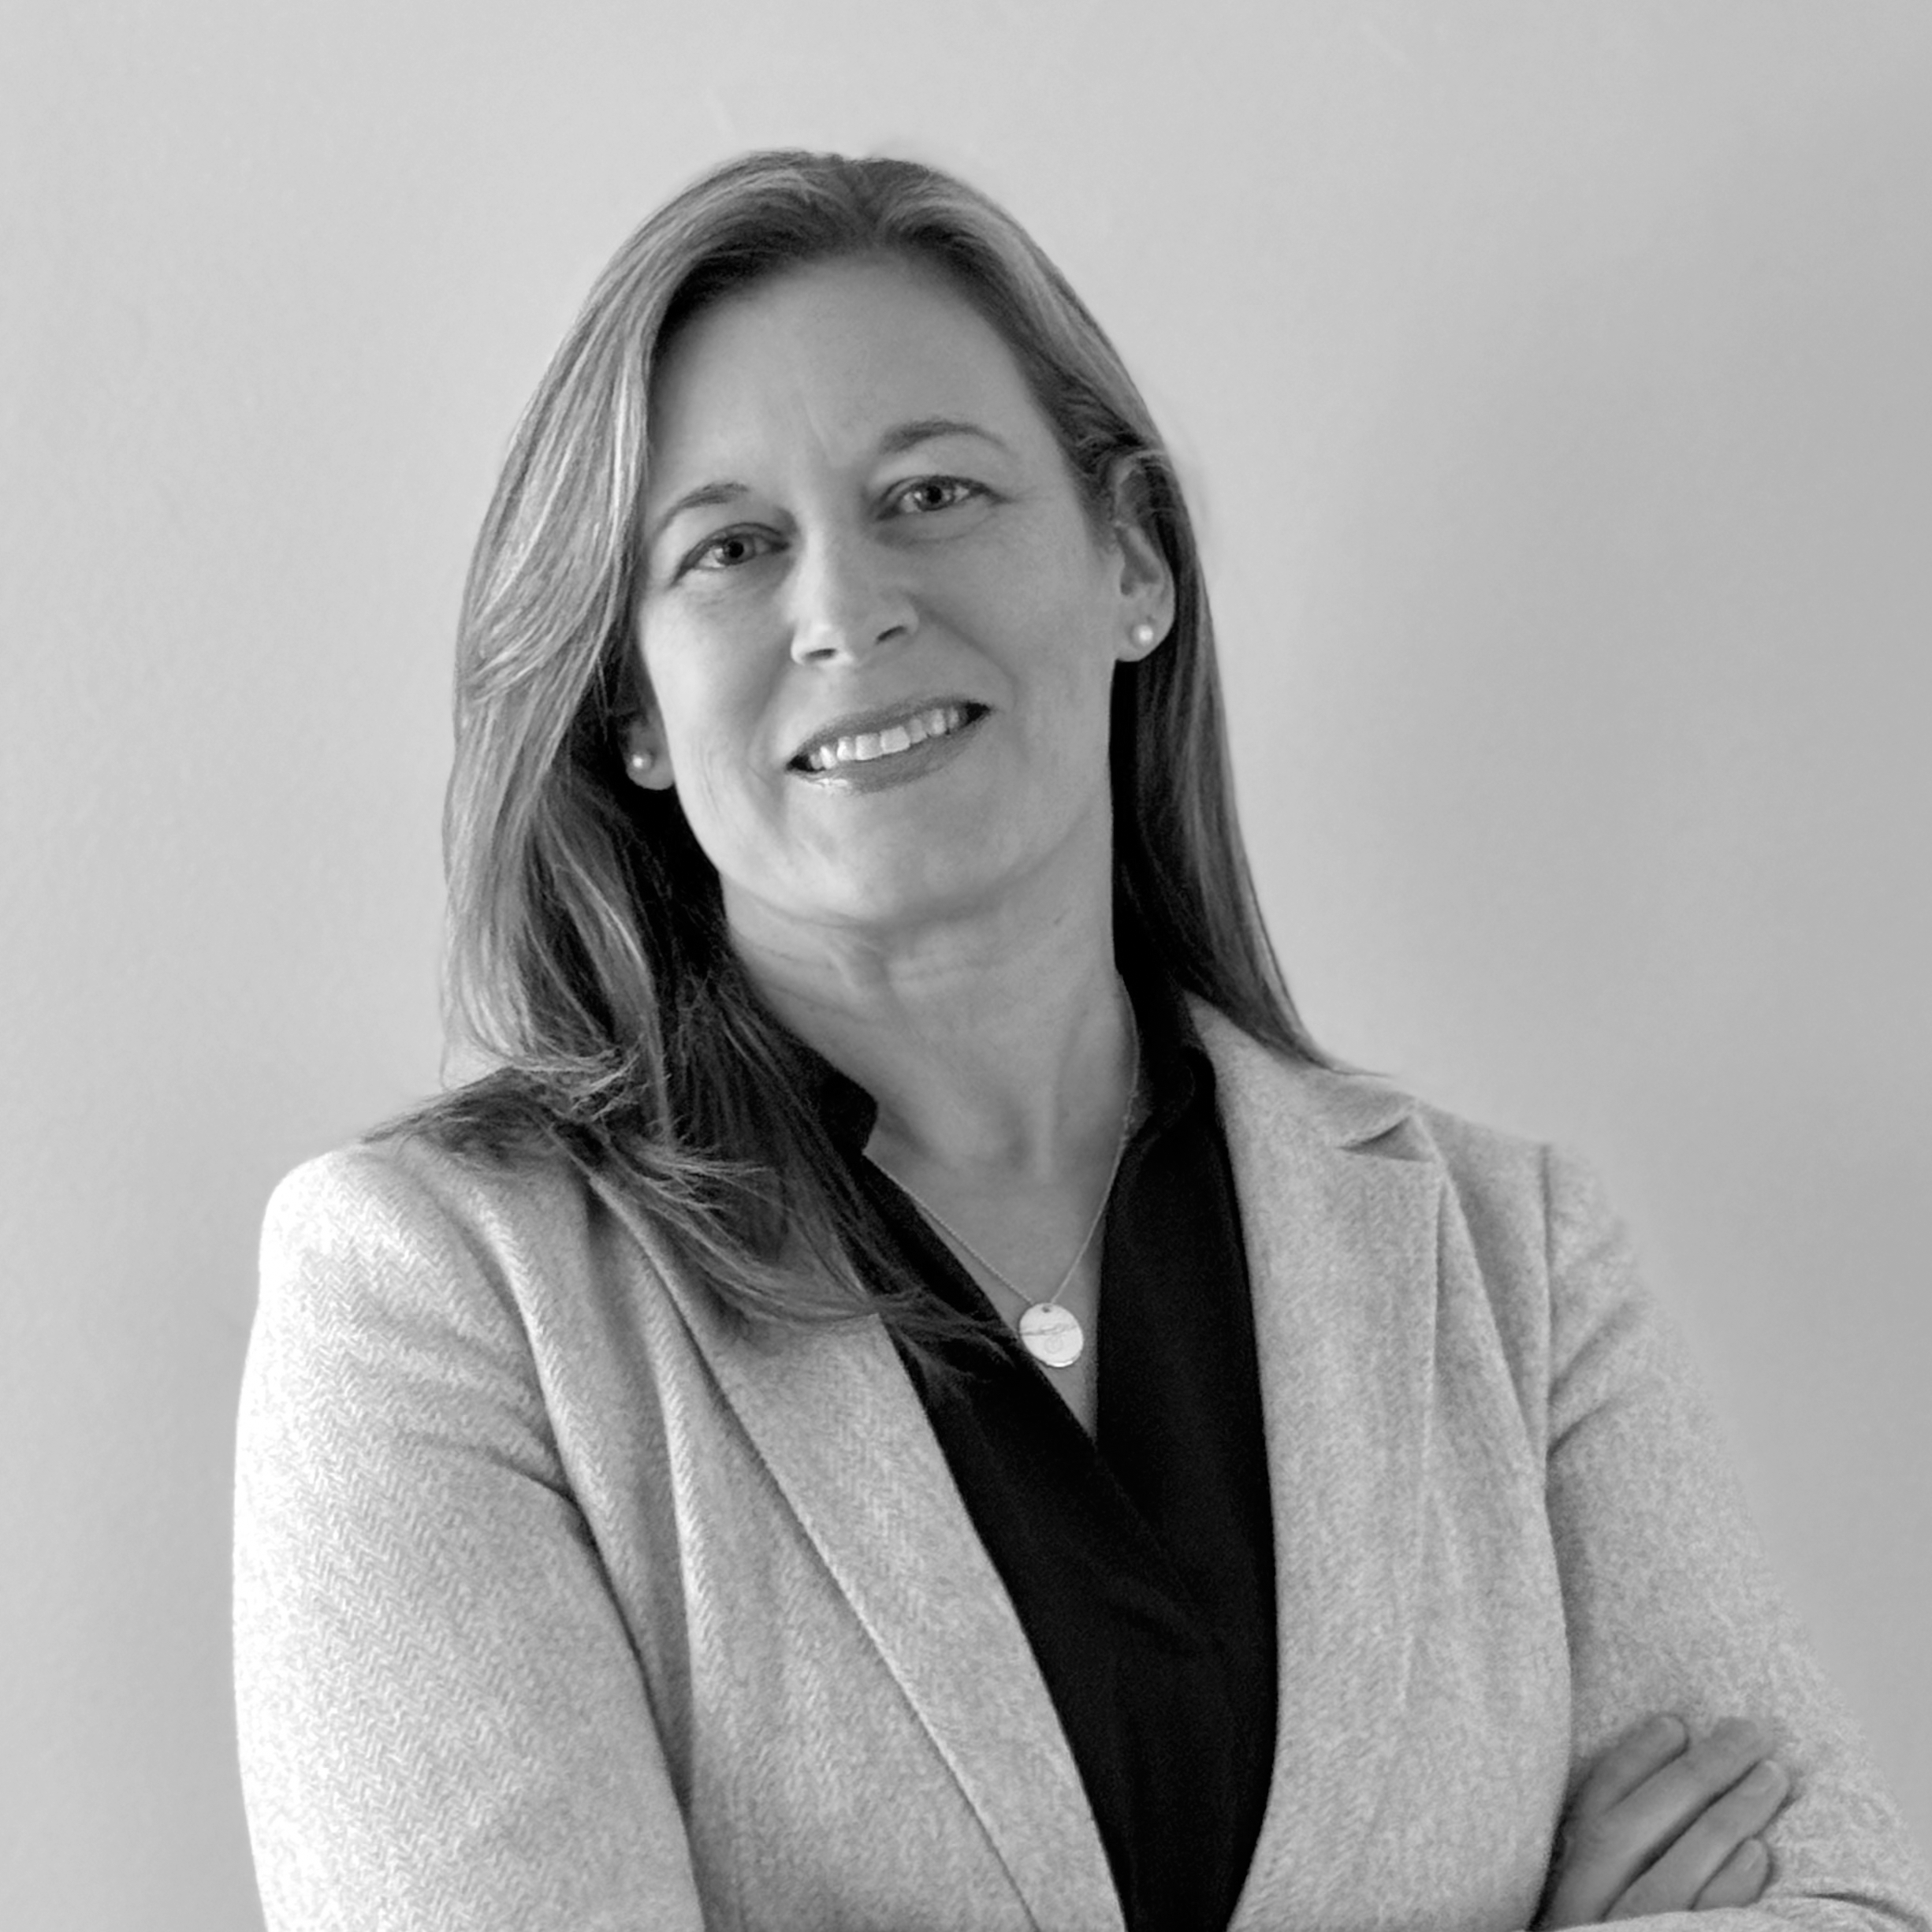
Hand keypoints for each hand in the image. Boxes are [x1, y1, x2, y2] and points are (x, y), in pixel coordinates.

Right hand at [1535, 1714, 1792, 1926]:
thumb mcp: (1581, 1906)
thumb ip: (1599, 1859)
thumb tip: (1659, 1779)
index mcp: (1558, 1890)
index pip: (1590, 1811)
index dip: (1631, 1762)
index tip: (1674, 1722)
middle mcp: (1581, 1917)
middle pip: (1635, 1831)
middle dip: (1693, 1776)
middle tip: (1746, 1733)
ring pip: (1674, 1874)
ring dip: (1727, 1818)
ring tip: (1770, 1778)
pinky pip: (1701, 1927)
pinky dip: (1730, 1886)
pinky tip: (1759, 1851)